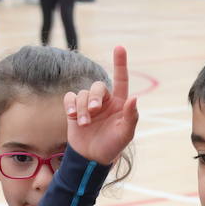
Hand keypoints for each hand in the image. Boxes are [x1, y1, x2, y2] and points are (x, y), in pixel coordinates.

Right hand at [64, 45, 138, 165]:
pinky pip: (70, 98)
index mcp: (119, 103)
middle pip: (97, 86)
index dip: (120, 63)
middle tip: (94, 111)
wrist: (91, 158)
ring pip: (82, 94)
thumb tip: (134, 98)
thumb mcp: (125, 135)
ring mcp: (88, 105)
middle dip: (94, 97)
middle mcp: (104, 101)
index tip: (120, 47)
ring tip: (85, 124)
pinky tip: (71, 116)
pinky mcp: (74, 110)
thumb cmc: (111, 147)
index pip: (121, 79)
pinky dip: (70, 105)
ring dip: (82, 108)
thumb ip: (131, 116)